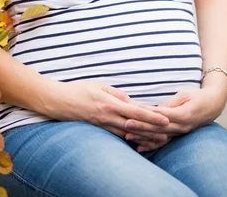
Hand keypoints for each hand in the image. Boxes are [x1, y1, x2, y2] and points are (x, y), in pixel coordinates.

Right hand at [44, 80, 169, 137]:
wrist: (58, 102)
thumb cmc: (78, 89)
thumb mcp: (98, 85)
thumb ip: (116, 93)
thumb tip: (130, 100)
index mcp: (110, 103)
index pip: (136, 111)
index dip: (152, 116)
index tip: (165, 118)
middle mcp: (108, 117)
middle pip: (135, 125)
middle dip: (153, 129)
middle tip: (168, 132)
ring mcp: (103, 125)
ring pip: (128, 133)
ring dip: (144, 136)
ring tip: (158, 139)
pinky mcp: (99, 130)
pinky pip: (118, 136)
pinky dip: (130, 137)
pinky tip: (139, 141)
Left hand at [124, 86, 226, 151]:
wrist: (213, 105)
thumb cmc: (198, 96)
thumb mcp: (184, 95)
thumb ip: (169, 104)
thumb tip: (154, 110)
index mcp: (183, 115)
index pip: (160, 116)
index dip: (146, 116)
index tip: (132, 114)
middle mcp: (181, 127)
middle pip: (157, 128)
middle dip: (140, 127)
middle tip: (125, 125)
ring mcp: (180, 133)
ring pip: (158, 137)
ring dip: (142, 137)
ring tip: (127, 136)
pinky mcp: (178, 135)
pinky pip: (163, 142)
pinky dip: (151, 146)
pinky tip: (139, 148)